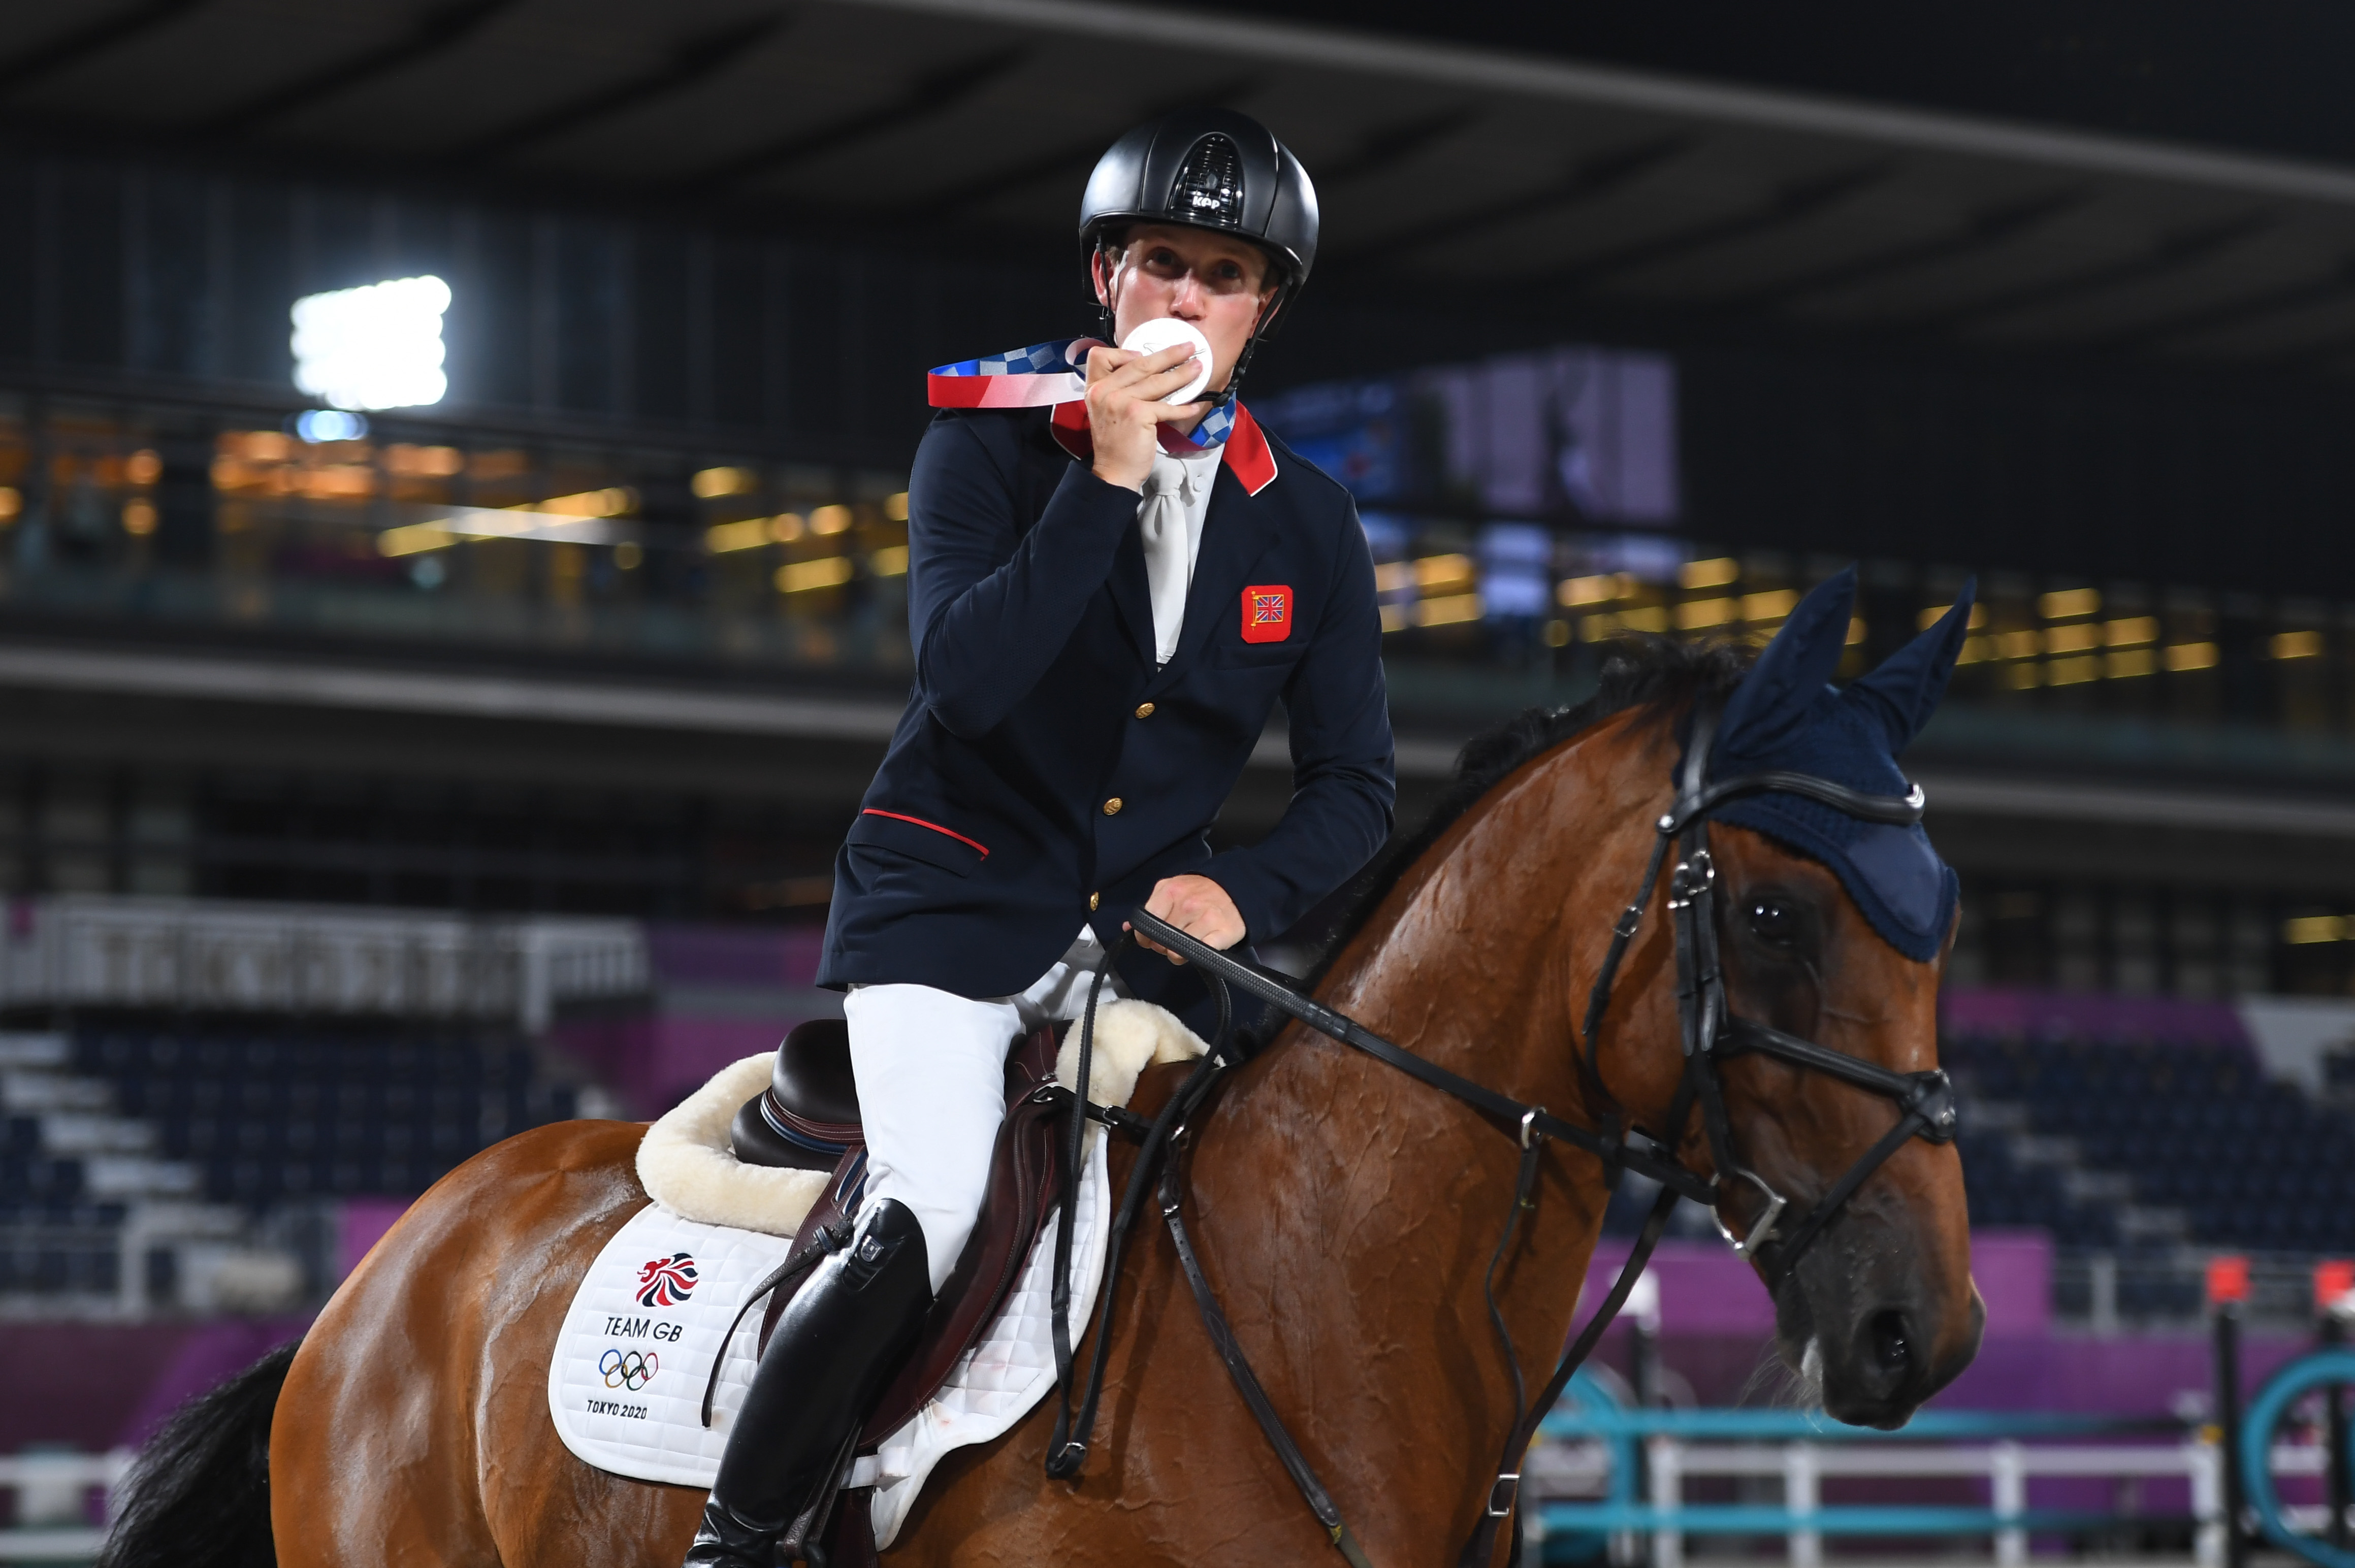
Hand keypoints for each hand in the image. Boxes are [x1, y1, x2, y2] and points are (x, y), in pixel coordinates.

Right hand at [1084, 340, 1208, 491]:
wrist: (1114, 471)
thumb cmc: (1115, 443)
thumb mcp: (1107, 410)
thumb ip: (1119, 389)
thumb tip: (1149, 370)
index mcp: (1094, 387)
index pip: (1101, 355)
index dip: (1123, 351)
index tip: (1143, 355)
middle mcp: (1103, 391)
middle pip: (1139, 364)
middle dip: (1168, 354)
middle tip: (1189, 348)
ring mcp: (1120, 401)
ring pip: (1157, 382)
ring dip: (1182, 374)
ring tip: (1198, 369)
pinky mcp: (1137, 414)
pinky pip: (1166, 406)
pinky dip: (1182, 408)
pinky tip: (1194, 406)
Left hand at [1129, 874, 1245, 963]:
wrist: (1235, 889)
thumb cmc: (1199, 892)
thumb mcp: (1170, 889)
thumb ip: (1149, 907)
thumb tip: (1128, 928)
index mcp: (1170, 891)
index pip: (1145, 925)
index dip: (1144, 937)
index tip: (1149, 940)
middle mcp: (1187, 904)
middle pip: (1160, 941)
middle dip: (1162, 945)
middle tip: (1173, 940)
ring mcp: (1206, 918)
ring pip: (1177, 953)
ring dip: (1179, 954)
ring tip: (1187, 943)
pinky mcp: (1223, 933)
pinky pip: (1199, 954)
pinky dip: (1197, 955)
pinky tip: (1200, 946)